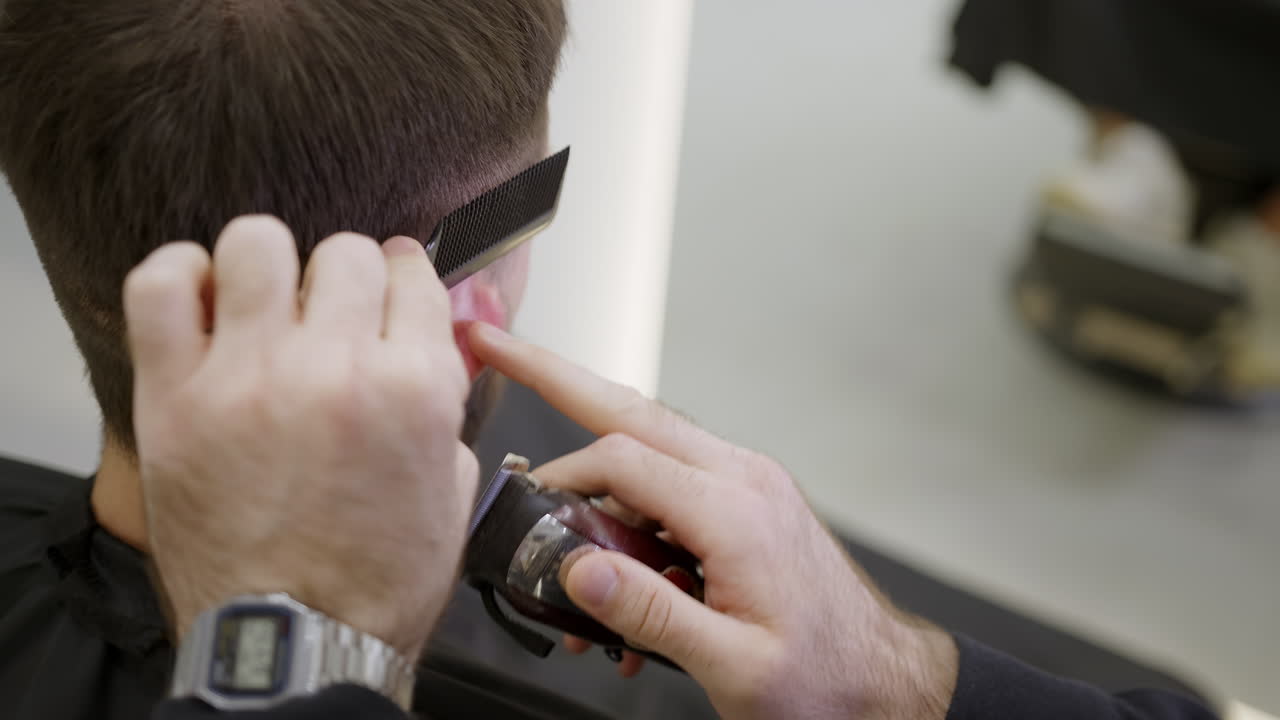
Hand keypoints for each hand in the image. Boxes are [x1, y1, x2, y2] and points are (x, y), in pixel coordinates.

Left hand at [126, 216, 477, 657]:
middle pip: (345, 254)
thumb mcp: (451, 488)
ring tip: (267, 301)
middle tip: (333, 309)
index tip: (392, 281)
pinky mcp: (175, 397)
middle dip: (347, 276)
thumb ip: (443, 404)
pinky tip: (204, 300)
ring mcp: (250, 376)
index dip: (404, 275)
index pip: (412, 276)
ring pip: (257, 245)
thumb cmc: (374, 581)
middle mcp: (336, 368)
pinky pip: (162, 286)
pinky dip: (182, 275)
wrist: (298, 641)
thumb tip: (431, 347)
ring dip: (270, 265)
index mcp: (414, 388)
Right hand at [467, 323, 957, 719]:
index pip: (622, 459)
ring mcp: (747, 486)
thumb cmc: (827, 679)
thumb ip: (649, 614)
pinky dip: (632, 519)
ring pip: (648, 447)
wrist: (885, 682)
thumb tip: (577, 569)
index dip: (560, 480)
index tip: (527, 514)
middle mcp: (742, 479)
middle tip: (497, 346)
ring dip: (595, 480)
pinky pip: (673, 491)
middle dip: (558, 375)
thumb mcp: (734, 666)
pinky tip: (621, 586)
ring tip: (560, 540)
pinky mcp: (746, 505)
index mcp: (736, 510)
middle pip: (631, 411)